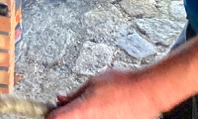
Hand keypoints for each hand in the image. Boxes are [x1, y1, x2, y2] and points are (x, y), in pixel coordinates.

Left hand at [47, 68, 164, 118]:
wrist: (147, 92)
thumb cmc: (122, 84)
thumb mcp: (93, 82)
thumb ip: (75, 94)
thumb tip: (61, 99)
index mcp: (81, 111)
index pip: (54, 118)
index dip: (50, 112)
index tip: (51, 108)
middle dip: (68, 113)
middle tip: (71, 103)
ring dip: (83, 115)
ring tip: (95, 104)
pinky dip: (97, 115)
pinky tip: (104, 109)